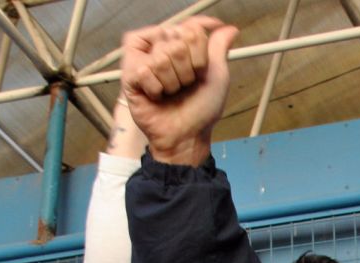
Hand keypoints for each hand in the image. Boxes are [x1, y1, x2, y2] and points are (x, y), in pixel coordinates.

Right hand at [120, 16, 238, 165]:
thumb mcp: (217, 76)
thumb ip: (219, 47)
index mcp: (180, 43)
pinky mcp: (130, 74)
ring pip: (162, 56)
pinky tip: (156, 96)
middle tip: (184, 86)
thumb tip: (229, 29)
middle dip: (187, 70)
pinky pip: (146, 70)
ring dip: (173, 82)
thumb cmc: (201, 110)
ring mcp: (144, 59)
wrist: (187, 136)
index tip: (201, 71)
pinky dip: (157, 89)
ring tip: (170, 92)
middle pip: (177, 41)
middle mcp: (161, 47)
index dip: (200, 56)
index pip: (192, 29)